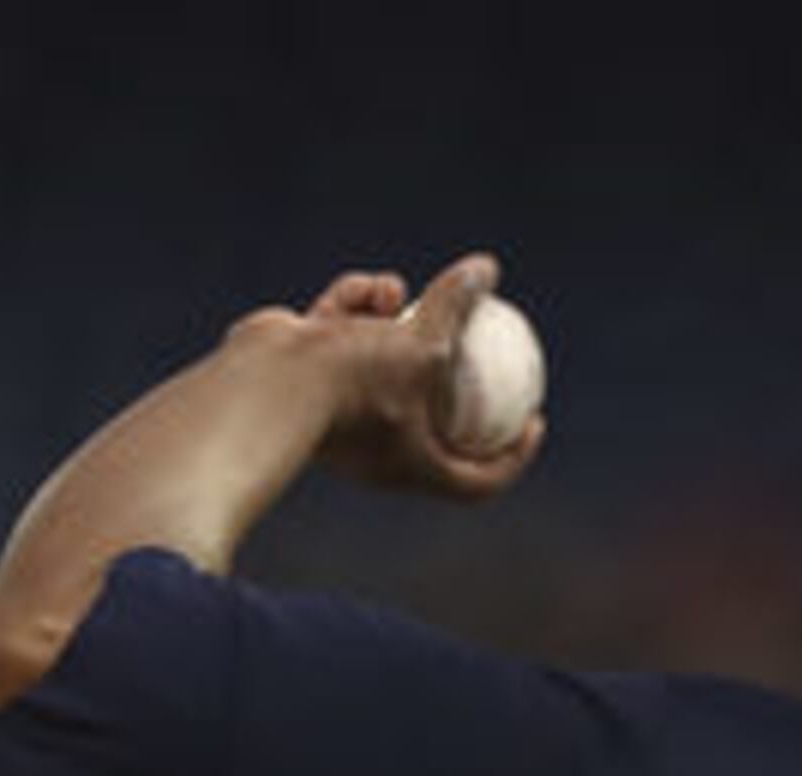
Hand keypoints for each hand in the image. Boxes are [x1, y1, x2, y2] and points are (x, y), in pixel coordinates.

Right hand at [250, 252, 547, 501]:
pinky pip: (345, 344)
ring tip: (398, 294)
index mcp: (410, 468)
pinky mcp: (310, 380)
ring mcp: (341, 415)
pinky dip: (357, 314)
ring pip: (383, 365)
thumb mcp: (424, 343)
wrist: (267, 383)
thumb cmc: (354, 380)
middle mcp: (376, 450)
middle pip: (430, 421)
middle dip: (451, 381)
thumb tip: (487, 268)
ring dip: (396, 323)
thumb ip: (456, 307)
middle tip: (477, 347)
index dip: (512, 459)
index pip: (475, 481)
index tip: (533, 421)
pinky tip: (367, 290)